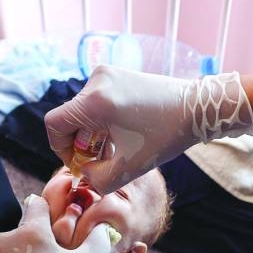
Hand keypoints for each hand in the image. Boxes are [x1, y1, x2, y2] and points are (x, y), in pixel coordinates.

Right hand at [44, 65, 252, 193]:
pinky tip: (123, 132)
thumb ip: (97, 179)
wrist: (198, 108)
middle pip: (70, 118)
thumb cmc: (166, 137)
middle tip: (103, 160)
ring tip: (117, 147)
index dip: (61, 149)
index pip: (54, 124)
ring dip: (93, 133)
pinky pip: (96, 101)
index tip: (81, 163)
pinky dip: (103, 120)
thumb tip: (84, 171)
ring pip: (83, 111)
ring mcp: (107, 73)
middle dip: (82, 143)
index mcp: (95, 101)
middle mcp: (97, 81)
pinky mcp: (117, 73)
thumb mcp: (129, 168)